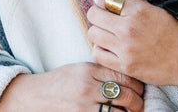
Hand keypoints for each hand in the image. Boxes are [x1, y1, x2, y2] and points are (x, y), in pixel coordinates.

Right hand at [0, 62, 143, 111]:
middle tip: (140, 102)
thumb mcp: (80, 69)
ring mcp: (84, 107)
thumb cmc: (61, 82)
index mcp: (88, 70)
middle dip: (138, 101)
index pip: (122, 75)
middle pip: (125, 95)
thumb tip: (129, 77)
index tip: (140, 86)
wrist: (37, 97)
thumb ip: (102, 71)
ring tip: (133, 111)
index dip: (136, 83)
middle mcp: (87, 88)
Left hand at [86, 0, 177, 90]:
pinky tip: (109, 47)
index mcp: (136, 10)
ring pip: (93, 34)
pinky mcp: (125, 66)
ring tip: (107, 33)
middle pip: (94, 15)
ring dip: (97, 32)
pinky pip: (98, 54)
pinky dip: (100, 50)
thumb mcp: (153, 9)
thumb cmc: (171, 32)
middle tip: (104, 18)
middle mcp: (128, 28)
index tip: (105, 3)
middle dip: (97, 14)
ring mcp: (125, 48)